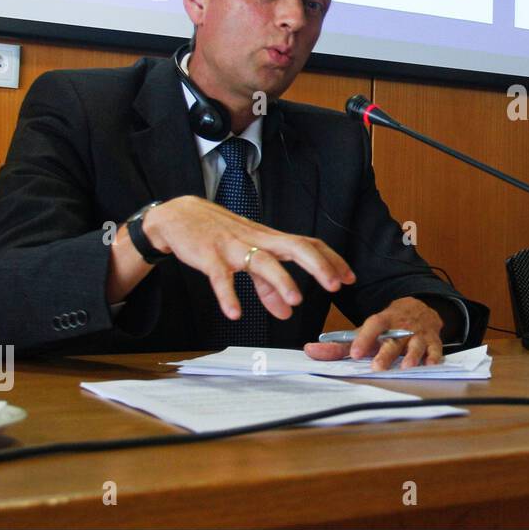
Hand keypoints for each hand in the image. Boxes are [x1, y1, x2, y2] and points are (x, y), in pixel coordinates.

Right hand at [143, 195, 353, 320]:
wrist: (178, 216)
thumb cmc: (219, 235)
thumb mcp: (247, 259)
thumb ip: (268, 287)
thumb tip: (287, 312)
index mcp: (270, 239)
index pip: (309, 244)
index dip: (331, 259)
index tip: (350, 278)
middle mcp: (257, 240)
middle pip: (295, 246)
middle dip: (318, 265)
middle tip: (336, 286)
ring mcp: (233, 247)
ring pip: (263, 261)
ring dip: (281, 281)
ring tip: (296, 302)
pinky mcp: (209, 256)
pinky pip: (220, 277)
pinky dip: (228, 295)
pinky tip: (235, 313)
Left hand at [304, 297, 445, 369]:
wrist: (420, 309)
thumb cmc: (387, 326)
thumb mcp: (365, 331)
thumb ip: (339, 345)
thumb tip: (309, 351)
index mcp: (383, 321)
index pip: (373, 326)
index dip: (364, 338)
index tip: (355, 353)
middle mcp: (401, 327)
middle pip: (393, 340)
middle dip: (386, 354)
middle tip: (377, 367)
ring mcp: (418, 334)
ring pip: (415, 345)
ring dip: (412, 356)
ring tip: (406, 367)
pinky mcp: (433, 341)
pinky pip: (435, 349)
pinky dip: (434, 357)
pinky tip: (430, 365)